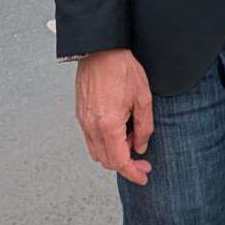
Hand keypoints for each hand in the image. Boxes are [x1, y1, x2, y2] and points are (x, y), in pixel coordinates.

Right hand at [76, 48, 153, 184]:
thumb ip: (144, 126)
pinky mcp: (80, 114)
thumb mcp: (142, 97)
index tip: (144, 176)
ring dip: (114, 154)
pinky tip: (119, 130)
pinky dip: (105, 143)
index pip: (119, 161)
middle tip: (142, 158)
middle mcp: (91, 127)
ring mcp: (83, 121)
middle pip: (106, 161)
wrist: (100, 49)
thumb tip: (141, 146)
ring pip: (97, 152)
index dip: (133, 172)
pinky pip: (91, 139)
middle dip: (125, 164)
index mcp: (108, 124)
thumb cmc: (122, 68)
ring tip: (131, 138)